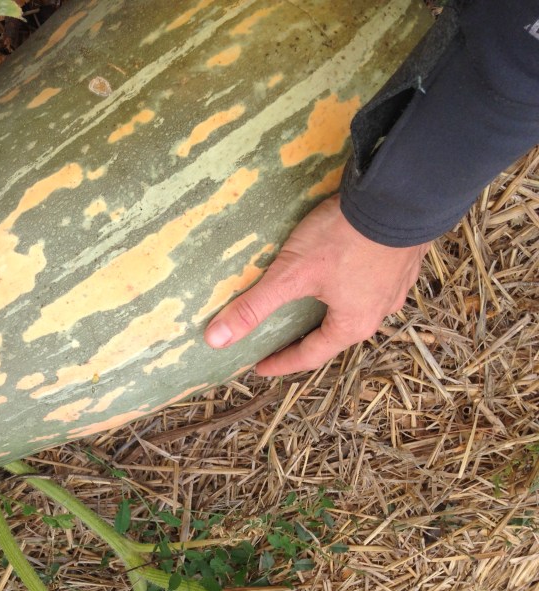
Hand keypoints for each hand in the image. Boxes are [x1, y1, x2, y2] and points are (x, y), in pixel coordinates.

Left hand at [204, 195, 430, 375]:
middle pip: (334, 334)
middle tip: (280, 337)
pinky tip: (340, 272)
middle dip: (306, 337)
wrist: (400, 196)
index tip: (259, 366)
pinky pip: (371, 282)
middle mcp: (380, 312)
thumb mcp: (291, 274)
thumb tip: (217, 339)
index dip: (281, 362)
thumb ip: (254, 306)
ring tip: (308, 304)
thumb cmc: (345, 238)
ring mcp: (396, 286)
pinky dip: (350, 285)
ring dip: (330, 310)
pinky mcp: (403, 259)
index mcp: (353, 325)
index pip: (310, 356)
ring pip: (356, 307)